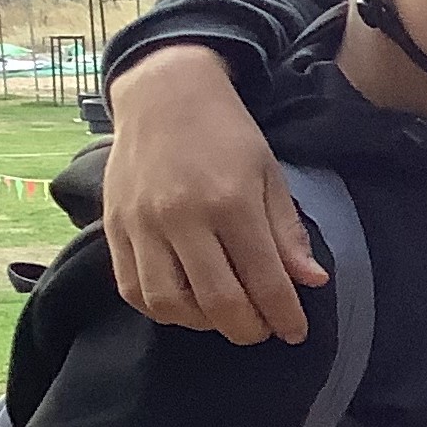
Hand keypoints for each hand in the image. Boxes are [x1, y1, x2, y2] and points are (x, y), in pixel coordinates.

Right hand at [104, 50, 323, 344]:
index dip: (284, 316)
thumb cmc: (226, 134)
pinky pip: (132, 289)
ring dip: (203, 324)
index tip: (296, 332)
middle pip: (217, 302)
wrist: (163, 94)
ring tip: (225, 315)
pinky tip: (186, 304)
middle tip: (263, 330)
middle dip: (248, 329)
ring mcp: (142, 225)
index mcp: (230, 202)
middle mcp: (182, 217)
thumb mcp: (270, 175)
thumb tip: (312, 282)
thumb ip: (288, 233)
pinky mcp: (114, 227)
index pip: (264, 280)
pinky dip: (162, 310)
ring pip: (169, 304)